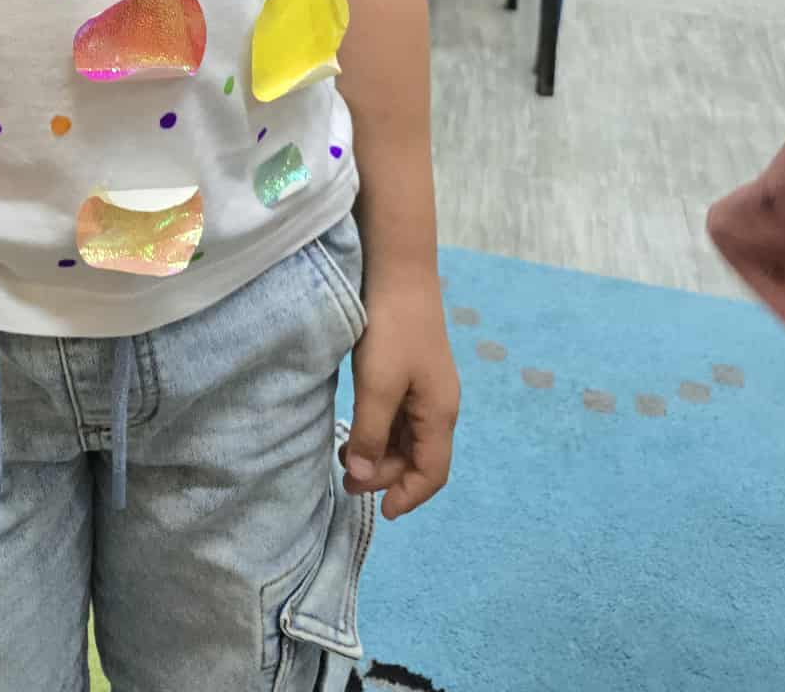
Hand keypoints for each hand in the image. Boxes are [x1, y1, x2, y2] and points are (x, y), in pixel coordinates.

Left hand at [341, 278, 458, 519]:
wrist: (398, 272)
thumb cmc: (391, 329)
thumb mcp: (377, 386)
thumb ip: (370, 434)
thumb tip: (362, 476)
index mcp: (440, 413)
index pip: (432, 473)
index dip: (408, 496)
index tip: (381, 512)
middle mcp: (438, 406)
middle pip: (418, 458)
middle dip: (385, 475)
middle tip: (346, 478)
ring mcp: (425, 389)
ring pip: (406, 438)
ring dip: (379, 453)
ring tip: (344, 457)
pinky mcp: (410, 373)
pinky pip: (398, 417)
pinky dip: (378, 431)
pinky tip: (354, 428)